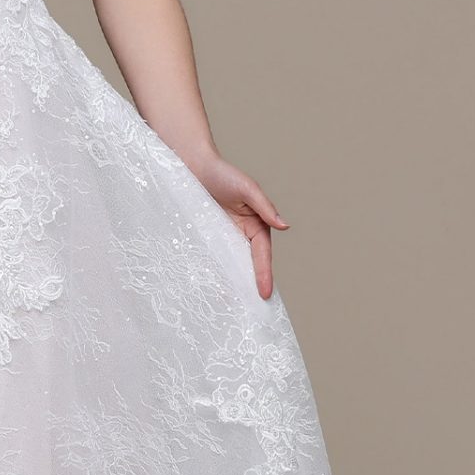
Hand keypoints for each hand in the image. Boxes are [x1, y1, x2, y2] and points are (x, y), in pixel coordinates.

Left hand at [188, 151, 288, 300]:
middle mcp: (240, 233)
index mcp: (254, 224)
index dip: (263, 274)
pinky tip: (208, 289)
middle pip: (248, 263)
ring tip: (233, 307)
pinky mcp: (204, 236)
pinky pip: (210, 257)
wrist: (190, 164)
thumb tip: (284, 226)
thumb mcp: (247, 188)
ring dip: (232, 283)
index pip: (261, 254)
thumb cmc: (221, 173)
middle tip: (253, 310)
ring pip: (230, 263)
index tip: (264, 293)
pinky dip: (212, 273)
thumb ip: (265, 207)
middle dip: (251, 285)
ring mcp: (221, 236)